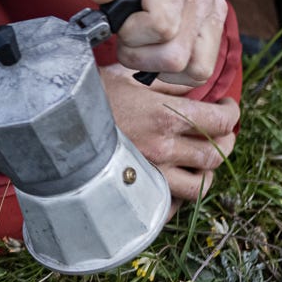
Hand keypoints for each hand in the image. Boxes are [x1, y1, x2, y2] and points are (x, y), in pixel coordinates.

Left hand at [81, 0, 223, 86]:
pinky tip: (155, 50)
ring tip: (140, 42)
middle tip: (124, 34)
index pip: (161, 26)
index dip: (131, 34)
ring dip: (158, 66)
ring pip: (194, 69)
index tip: (118, 21)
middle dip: (139, 54)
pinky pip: (201, 70)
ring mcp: (214, 10)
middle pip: (176, 54)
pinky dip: (175, 71)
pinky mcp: (215, 27)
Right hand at [100, 63, 236, 204]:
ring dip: (208, 172)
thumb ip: (163, 82)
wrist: (49, 125)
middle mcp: (163, 148)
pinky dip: (180, 197)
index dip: (232, 113)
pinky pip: (171, 206)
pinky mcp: (135, 191)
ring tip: (203, 160)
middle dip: (226, 142)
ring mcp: (150, 174)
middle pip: (216, 154)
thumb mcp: (125, 75)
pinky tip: (176, 183)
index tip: (226, 106)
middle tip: (221, 133)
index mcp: (165, 115)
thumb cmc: (86, 97)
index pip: (220, 121)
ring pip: (201, 185)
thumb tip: (189, 86)